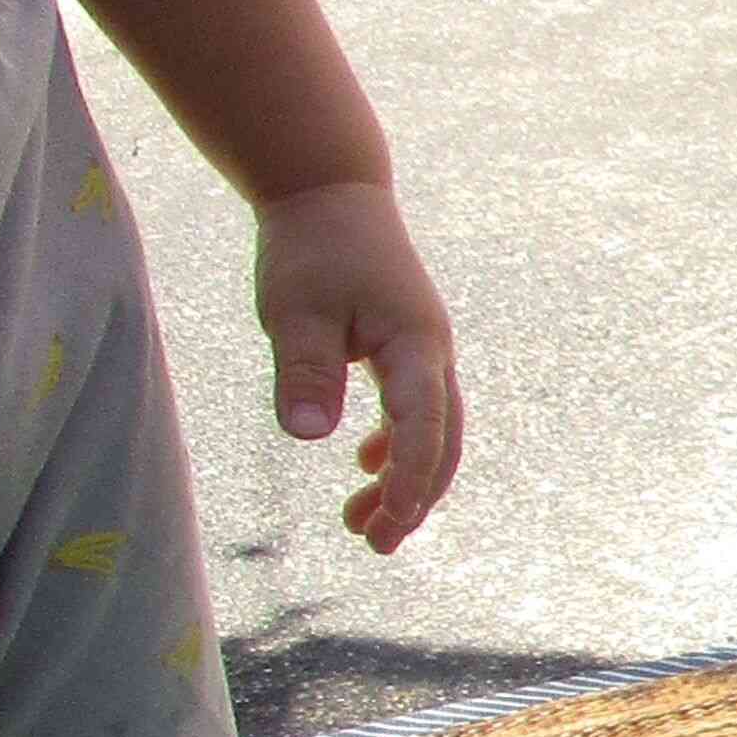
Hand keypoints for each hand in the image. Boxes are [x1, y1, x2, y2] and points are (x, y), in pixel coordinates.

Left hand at [248, 178, 462, 552]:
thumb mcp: (294, 310)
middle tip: (374, 544)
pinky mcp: (406, 349)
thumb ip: (305, 372)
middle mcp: (433, 354)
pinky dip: (395, 446)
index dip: (408, 480)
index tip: (385, 524)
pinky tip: (361, 464)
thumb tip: (309, 437)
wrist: (331, 192)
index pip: (422, 427)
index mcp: (415, 345)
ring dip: (403, 479)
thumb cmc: (311, 247)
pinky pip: (415, 411)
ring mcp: (424, 352)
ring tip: (357, 523)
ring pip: (431, 431)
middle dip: (413, 498)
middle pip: (442, 442)